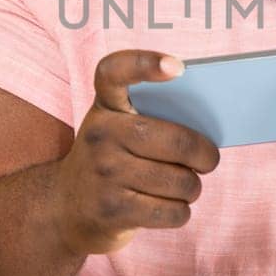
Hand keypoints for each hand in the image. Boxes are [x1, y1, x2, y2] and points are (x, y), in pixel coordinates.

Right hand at [52, 49, 220, 255]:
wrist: (65, 208)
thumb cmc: (112, 160)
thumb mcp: (118, 129)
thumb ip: (153, 118)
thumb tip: (210, 132)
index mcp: (105, 106)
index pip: (115, 71)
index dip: (145, 63)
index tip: (178, 66)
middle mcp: (100, 134)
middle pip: (177, 141)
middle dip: (205, 156)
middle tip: (208, 160)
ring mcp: (103, 172)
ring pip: (180, 181)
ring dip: (192, 188)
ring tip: (183, 186)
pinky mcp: (112, 210)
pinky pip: (172, 211)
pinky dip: (181, 212)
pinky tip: (170, 206)